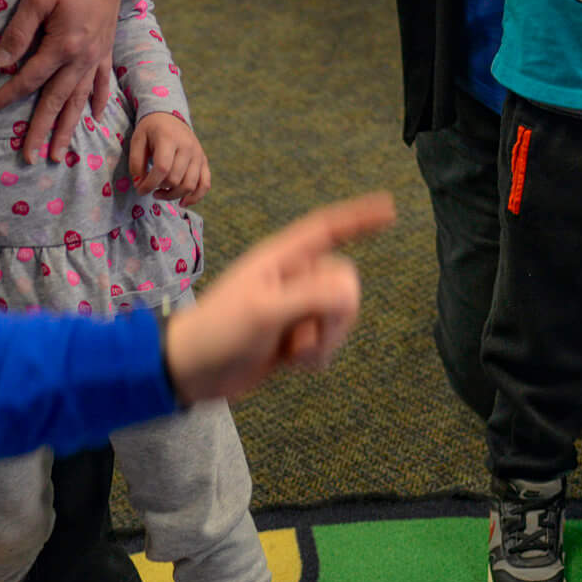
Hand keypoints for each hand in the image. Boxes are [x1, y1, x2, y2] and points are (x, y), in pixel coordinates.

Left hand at [0, 0, 117, 162]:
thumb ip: (19, 32)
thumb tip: (1, 63)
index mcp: (63, 46)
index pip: (27, 80)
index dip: (4, 98)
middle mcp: (82, 58)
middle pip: (57, 101)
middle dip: (41, 131)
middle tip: (30, 157)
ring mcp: (97, 56)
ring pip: (80, 100)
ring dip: (69, 128)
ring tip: (60, 152)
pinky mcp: (106, 49)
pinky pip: (102, 83)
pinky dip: (98, 102)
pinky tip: (94, 118)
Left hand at [127, 112, 211, 203]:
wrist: (169, 117)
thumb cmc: (151, 130)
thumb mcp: (137, 139)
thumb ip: (136, 162)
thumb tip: (141, 184)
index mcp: (169, 138)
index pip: (162, 168)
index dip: (150, 184)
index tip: (140, 190)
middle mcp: (188, 147)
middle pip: (176, 179)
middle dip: (160, 189)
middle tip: (149, 188)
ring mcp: (198, 155)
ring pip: (190, 185)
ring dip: (173, 195)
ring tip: (161, 194)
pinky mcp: (204, 161)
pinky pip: (205, 184)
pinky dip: (195, 197)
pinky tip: (182, 202)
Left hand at [160, 192, 395, 403]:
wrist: (191, 372)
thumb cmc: (217, 332)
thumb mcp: (264, 311)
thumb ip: (311, 297)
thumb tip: (352, 292)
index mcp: (281, 259)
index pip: (328, 229)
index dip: (360, 217)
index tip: (389, 209)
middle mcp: (292, 278)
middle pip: (344, 282)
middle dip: (332, 316)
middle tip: (300, 335)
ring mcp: (296, 307)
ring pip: (342, 315)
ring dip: (323, 340)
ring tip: (290, 352)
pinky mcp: (296, 335)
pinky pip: (331, 340)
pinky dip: (318, 355)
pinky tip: (291, 364)